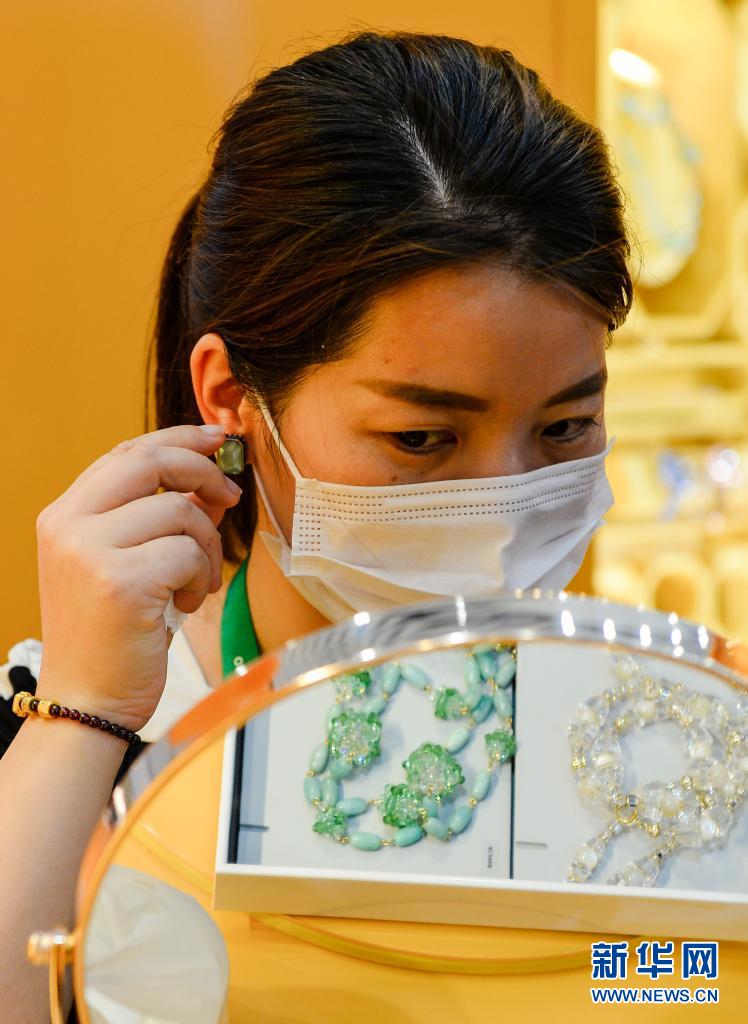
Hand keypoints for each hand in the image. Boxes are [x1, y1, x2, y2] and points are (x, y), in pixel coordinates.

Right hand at [34, 424, 241, 730]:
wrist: (85, 704)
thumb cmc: (111, 637)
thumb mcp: (124, 565)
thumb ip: (157, 519)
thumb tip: (211, 482)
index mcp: (63, 515)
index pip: (127, 453)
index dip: (179, 439)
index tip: (218, 439)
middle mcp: (68, 525)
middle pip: (152, 462)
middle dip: (204, 471)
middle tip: (232, 497)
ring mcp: (89, 551)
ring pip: (181, 512)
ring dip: (207, 547)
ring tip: (195, 584)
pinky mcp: (121, 581)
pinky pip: (189, 552)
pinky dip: (201, 577)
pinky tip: (184, 606)